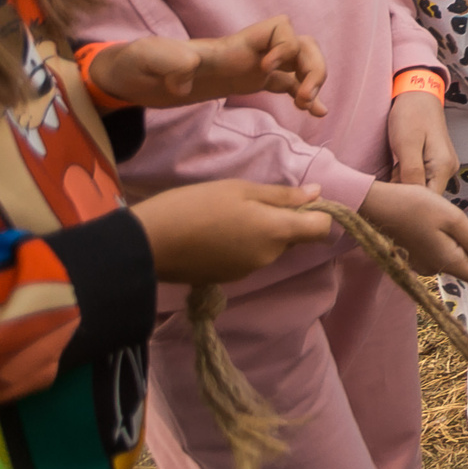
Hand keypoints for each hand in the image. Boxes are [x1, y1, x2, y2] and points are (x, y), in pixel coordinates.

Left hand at [90, 17, 327, 114]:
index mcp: (233, 44)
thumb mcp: (148, 58)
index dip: (285, 47)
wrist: (133, 78)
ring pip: (302, 63)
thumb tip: (185, 80)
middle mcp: (250, 52)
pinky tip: (315, 113)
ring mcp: (252, 67)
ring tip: (310, 106)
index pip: (280, 27)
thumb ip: (168, 61)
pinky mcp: (250, 83)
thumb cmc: (139, 64)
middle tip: (304, 97)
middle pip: (303, 45)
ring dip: (314, 81)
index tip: (266, 72)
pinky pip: (289, 84)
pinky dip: (306, 96)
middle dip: (313, 67)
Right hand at [130, 181, 334, 284]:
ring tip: (228, 215)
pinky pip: (248, 258)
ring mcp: (248, 271)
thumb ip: (282, 195)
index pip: (320, 229)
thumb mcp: (240, 190)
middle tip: (251, 201)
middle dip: (282, 221)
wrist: (147, 243)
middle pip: (293, 238)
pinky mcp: (227, 279)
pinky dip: (241, 246)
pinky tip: (215, 233)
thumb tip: (318, 194)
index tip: (299, 201)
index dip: (317, 214)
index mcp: (277, 232)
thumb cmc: (195, 206)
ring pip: (269, 248)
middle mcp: (269, 257)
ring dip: (260, 233)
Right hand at [359, 179, 467, 279]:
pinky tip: (430, 223)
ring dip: (454, 240)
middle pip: (465, 265)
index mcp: (447, 263)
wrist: (378, 203)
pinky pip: (436, 252)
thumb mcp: (453, 219)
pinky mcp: (413, 256)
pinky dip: (440, 239)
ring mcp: (421, 264)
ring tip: (441, 220)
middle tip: (456, 222)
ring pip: (451, 257)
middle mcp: (434, 269)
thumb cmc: (417, 207)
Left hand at [385, 89, 456, 195]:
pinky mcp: (435, 162)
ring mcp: (443, 166)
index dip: (411, 206)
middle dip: (406, 198)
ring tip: (388, 182)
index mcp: (443, 167)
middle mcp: (448, 169)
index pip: (430, 201)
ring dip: (405, 188)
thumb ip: (411, 173)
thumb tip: (413, 198)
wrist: (418, 94)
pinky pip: (421, 179)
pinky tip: (395, 175)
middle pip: (427, 197)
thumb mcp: (406, 145)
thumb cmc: (410, 116)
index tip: (389, 205)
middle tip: (385, 192)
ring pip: (422, 188)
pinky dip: (407, 180)